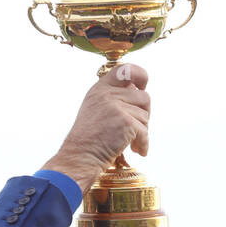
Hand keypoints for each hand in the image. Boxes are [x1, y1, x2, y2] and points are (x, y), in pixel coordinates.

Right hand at [41, 63, 149, 191]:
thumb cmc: (88, 139)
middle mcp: (108, 94)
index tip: (143, 86)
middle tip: (138, 128)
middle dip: (144, 114)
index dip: (140, 75)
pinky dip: (143, 143)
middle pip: (143, 97)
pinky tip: (138, 151)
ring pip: (145, 115)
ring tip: (132, 143)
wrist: (80, 157)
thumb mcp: (95, 108)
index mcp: (101, 89)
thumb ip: (113, 97)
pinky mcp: (125, 121)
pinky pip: (144, 131)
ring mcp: (117, 107)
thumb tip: (139, 91)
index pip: (125, 69)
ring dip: (142, 132)